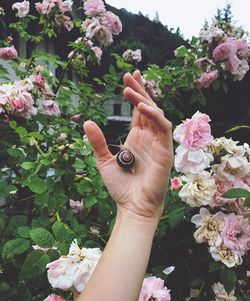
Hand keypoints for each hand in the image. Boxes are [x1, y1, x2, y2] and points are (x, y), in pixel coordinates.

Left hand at [84, 70, 172, 220]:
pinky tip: (142, 107)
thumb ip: (97, 142)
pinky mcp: (165, 151)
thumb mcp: (104, 161)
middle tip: (130, 74)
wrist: (132, 206)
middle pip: (147, 107)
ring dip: (144, 100)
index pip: (138, 111)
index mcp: (136, 138)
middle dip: (140, 90)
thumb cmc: (121, 187)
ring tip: (129, 90)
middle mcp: (148, 138)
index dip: (135, 94)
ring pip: (156, 114)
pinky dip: (155, 116)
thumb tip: (87, 121)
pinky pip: (163, 128)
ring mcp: (158, 143)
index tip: (128, 78)